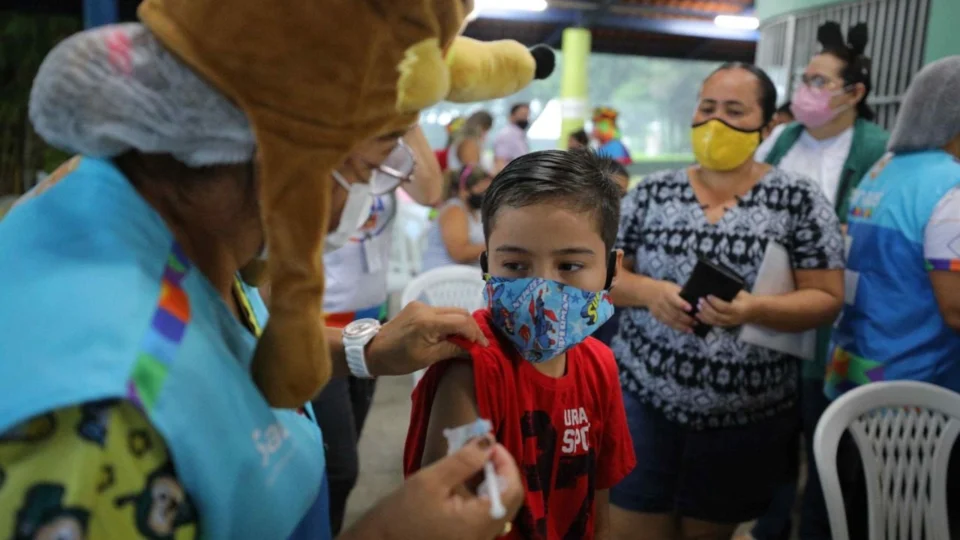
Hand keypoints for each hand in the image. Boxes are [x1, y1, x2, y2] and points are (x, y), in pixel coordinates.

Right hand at [342, 437, 523, 539]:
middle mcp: (484, 536)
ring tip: (474, 461)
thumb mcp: (430, 480)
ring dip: (493, 481)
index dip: (506, 462)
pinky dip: (484, 494)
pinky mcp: (468, 539)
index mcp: (478, 523)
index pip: (512, 490)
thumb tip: (489, 440)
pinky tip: (467, 482)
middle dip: (501, 470)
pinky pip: (487, 515)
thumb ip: (463, 461)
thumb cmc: (401, 513)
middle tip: (483, 450)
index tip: (489, 442)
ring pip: (500, 506)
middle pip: (510, 499)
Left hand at [366, 302, 488, 375]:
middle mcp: (426, 308)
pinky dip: (450, 322)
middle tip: (478, 344)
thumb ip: (453, 349)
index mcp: (428, 322)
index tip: (483, 347)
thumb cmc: (398, 359)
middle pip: (460, 312)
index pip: (462, 321)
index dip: (476, 334)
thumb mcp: (427, 358)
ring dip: (461, 324)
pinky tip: (451, 334)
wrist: (373, 350)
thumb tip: (474, 349)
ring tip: (467, 341)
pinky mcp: (417, 306)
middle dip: (471, 328)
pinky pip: (441, 312)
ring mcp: (421, 305)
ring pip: (451, 311)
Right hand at [647, 280, 694, 332]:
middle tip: (696, 322)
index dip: (682, 304)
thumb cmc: (665, 288)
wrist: (648, 291)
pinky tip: (685, 330)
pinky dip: (677, 327)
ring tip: (692, 329)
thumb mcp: (673, 287)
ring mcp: (658, 311)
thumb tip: (697, 302)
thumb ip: (682, 294)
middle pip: (674, 312)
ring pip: (671, 320)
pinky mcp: (657, 317)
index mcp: (667, 293)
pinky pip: (668, 323)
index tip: (690, 308)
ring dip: (682, 326)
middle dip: (686, 319)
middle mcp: (662, 302)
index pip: (674, 299)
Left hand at [695, 291, 756, 327]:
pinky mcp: (725, 325)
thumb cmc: (747, 299)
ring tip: (697, 307)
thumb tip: (714, 286)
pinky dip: (705, 320)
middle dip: (706, 308)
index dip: (715, 302)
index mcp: (738, 309)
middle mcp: (733, 318)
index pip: (724, 307)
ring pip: (714, 321)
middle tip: (700, 300)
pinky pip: (714, 324)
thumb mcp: (740, 293)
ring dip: (704, 315)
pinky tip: (698, 315)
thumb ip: (729, 292)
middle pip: (717, 315)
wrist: (755, 311)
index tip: (708, 295)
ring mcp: (729, 323)